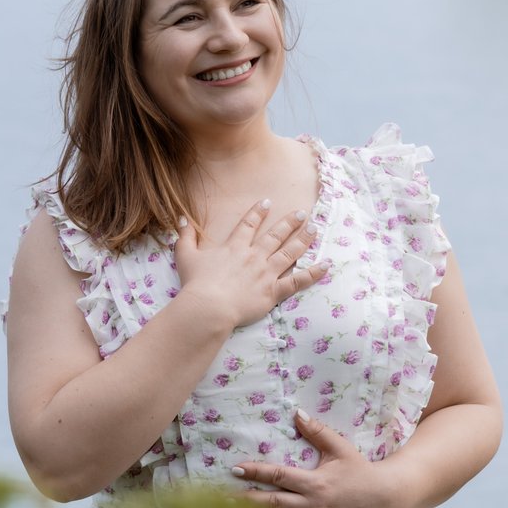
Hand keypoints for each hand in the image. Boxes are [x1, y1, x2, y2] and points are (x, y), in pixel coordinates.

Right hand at [173, 198, 324, 330]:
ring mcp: (266, 273)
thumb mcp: (185, 256)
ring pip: (290, 253)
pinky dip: (312, 273)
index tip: (268, 202)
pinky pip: (297, 281)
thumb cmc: (196, 283)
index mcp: (234, 247)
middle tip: (301, 213)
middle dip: (289, 223)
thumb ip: (185, 237)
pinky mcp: (273, 291)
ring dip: (303, 240)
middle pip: (275, 235)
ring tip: (314, 230)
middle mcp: (254, 256)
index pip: (249, 224)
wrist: (209, 306)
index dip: (258, 212)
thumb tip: (182, 220)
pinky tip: (325, 265)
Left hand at [233, 410, 399, 507]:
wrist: (384, 497)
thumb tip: (297, 413)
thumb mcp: (340, 448)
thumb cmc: (360, 470)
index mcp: (314, 482)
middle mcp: (312, 504)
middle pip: (273, 503)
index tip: (236, 469)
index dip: (255, 472)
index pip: (277, 476)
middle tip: (225, 499)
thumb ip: (317, 431)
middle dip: (247, 500)